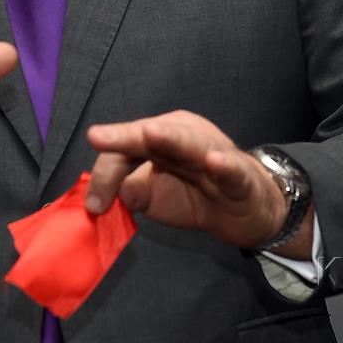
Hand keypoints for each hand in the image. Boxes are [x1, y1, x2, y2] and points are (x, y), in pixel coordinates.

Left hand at [85, 110, 299, 251]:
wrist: (248, 209)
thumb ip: (130, 193)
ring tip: (149, 133)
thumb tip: (106, 198)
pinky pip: (231, 171)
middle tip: (96, 136)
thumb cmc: (197, 194)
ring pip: (190, 144)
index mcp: (162, 137)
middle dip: (124, 137)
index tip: (94, 207)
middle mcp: (186, 136)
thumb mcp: (155, 197)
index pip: (126, 148)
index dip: (106, 174)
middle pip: (150, 137)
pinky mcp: (239, 177)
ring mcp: (214, 153)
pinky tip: (213, 162)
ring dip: (171, 139)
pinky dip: (223, 166)